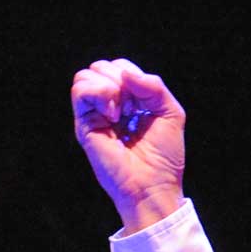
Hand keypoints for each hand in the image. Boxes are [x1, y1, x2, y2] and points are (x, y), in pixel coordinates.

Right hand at [71, 58, 187, 232]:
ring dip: (109, 87)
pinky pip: (80, 90)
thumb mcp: (170, 113)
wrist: (153, 184)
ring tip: (121, 112)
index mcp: (128, 100)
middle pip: (101, 66)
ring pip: (85, 75)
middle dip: (120, 80)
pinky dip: (99, 94)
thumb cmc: (164, 155)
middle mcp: (108, 105)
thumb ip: (154, 86)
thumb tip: (126, 73)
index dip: (133, 76)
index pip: (120, 67)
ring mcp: (94, 114)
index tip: (144, 103)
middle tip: (133, 108)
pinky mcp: (84, 124)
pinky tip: (113, 115)